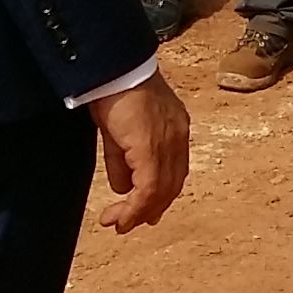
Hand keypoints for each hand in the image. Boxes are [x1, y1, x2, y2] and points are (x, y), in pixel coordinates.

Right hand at [89, 76, 190, 232]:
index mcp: (175, 129)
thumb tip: (121, 188)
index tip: (145, 212)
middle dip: (149, 209)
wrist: (113, 68)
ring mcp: (168, 143)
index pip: (174, 171)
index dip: (160, 194)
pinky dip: (135, 207)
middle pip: (171, 185)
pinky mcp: (151, 149)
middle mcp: (178, 138)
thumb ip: (122, 160)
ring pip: (160, 191)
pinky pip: (148, 188)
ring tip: (120, 224)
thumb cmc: (114, 89)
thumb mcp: (118, 130)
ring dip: (139, 212)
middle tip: (129, 224)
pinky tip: (122, 217)